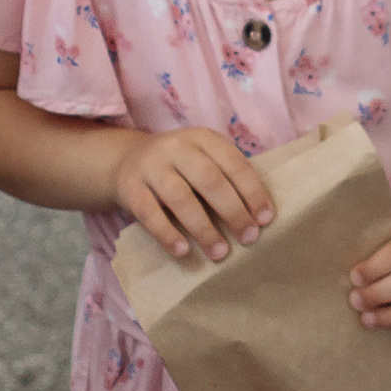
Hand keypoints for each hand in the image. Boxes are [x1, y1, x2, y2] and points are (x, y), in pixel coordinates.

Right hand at [111, 127, 274, 265]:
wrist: (124, 160)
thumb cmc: (178, 168)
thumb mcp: (202, 159)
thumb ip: (225, 177)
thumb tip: (257, 217)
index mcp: (201, 138)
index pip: (233, 163)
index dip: (252, 191)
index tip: (265, 219)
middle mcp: (175, 147)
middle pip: (209, 180)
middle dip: (233, 212)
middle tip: (249, 238)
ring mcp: (150, 166)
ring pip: (181, 198)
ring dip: (204, 228)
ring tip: (220, 252)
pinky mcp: (129, 187)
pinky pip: (149, 213)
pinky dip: (168, 234)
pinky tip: (183, 251)